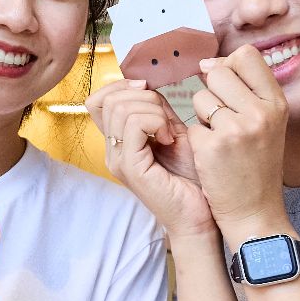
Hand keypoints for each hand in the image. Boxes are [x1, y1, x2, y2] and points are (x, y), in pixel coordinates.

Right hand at [87, 79, 213, 238]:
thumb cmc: (191, 179)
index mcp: (118, 142)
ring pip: (122, 108)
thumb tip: (147, 85)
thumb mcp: (173, 133)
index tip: (150, 92)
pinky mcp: (130, 167)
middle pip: (110, 99)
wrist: (200, 215)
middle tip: (167, 119)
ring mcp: (118, 160)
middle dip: (144, 96)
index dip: (122, 86)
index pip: (99, 100)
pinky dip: (157, 121)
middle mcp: (112, 151)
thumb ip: (157, 111)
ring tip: (170, 132)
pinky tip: (170, 139)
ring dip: (154, 110)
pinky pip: (135, 124)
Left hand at [190, 47, 290, 232]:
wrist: (255, 211)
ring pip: (200, 98)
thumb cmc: (257, 165)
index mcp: (277, 103)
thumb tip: (208, 64)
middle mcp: (260, 112)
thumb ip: (246, 91)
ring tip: (219, 140)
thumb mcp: (266, 123)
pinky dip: (196, 141)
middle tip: (221, 119)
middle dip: (212, 92)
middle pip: (218, 72)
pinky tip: (211, 158)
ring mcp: (236, 129)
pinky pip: (191, 126)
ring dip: (202, 117)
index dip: (228, 65)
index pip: (247, 55)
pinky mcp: (212, 147)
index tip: (224, 85)